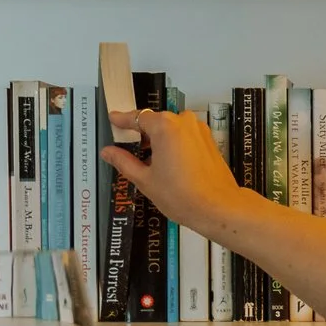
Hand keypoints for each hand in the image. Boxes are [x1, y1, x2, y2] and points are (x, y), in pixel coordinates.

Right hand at [101, 109, 249, 236]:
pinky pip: (184, 136)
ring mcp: (198, 129)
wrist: (218, 208)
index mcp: (164, 126)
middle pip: (155, 122)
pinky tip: (168, 165)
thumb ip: (124, 161)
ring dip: (158, 140)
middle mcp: (183, 121)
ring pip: (171, 129)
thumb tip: (107, 151)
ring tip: (148, 163)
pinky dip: (173, 145)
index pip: (137, 117)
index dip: (123, 119)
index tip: (113, 119)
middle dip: (142, 134)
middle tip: (129, 150)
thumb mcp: (145, 179)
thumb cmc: (179, 195)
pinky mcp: (209, 140)